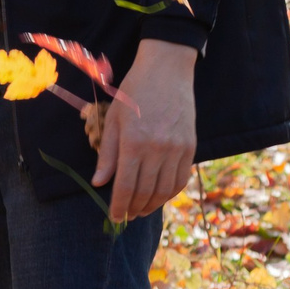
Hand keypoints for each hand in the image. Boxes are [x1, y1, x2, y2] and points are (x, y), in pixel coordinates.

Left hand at [92, 39, 196, 222]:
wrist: (166, 70)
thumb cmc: (133, 92)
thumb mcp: (113, 119)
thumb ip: (107, 154)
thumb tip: (99, 183)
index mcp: (133, 143)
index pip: (125, 186)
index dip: (119, 206)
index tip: (114, 217)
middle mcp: (157, 150)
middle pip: (145, 192)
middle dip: (134, 209)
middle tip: (126, 216)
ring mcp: (177, 150)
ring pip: (164, 190)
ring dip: (152, 205)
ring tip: (141, 210)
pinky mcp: (191, 147)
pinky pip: (181, 179)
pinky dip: (169, 192)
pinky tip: (159, 196)